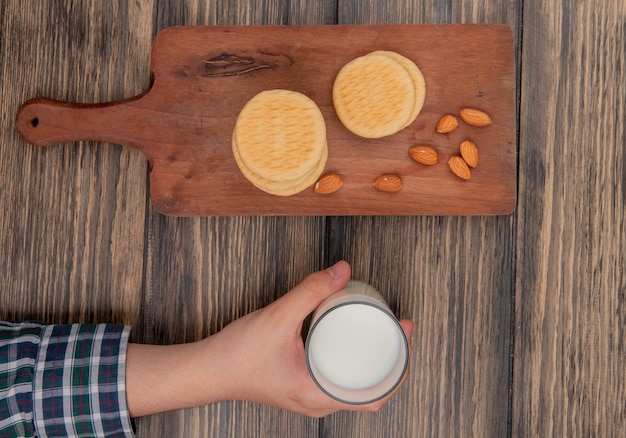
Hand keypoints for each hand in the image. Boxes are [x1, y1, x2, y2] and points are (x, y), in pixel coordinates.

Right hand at [126, 261, 414, 417]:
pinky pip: (336, 379)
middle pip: (369, 391)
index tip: (407, 336)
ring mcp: (308, 397)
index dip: (399, 369)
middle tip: (399, 329)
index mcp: (318, 396)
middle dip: (390, 361)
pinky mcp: (299, 387)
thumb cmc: (238, 354)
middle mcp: (317, 402)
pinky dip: (351, 364)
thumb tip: (343, 271)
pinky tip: (350, 342)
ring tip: (381, 332)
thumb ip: (311, 291)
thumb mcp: (279, 318)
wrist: (207, 370)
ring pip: (352, 386)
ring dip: (371, 362)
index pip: (375, 396)